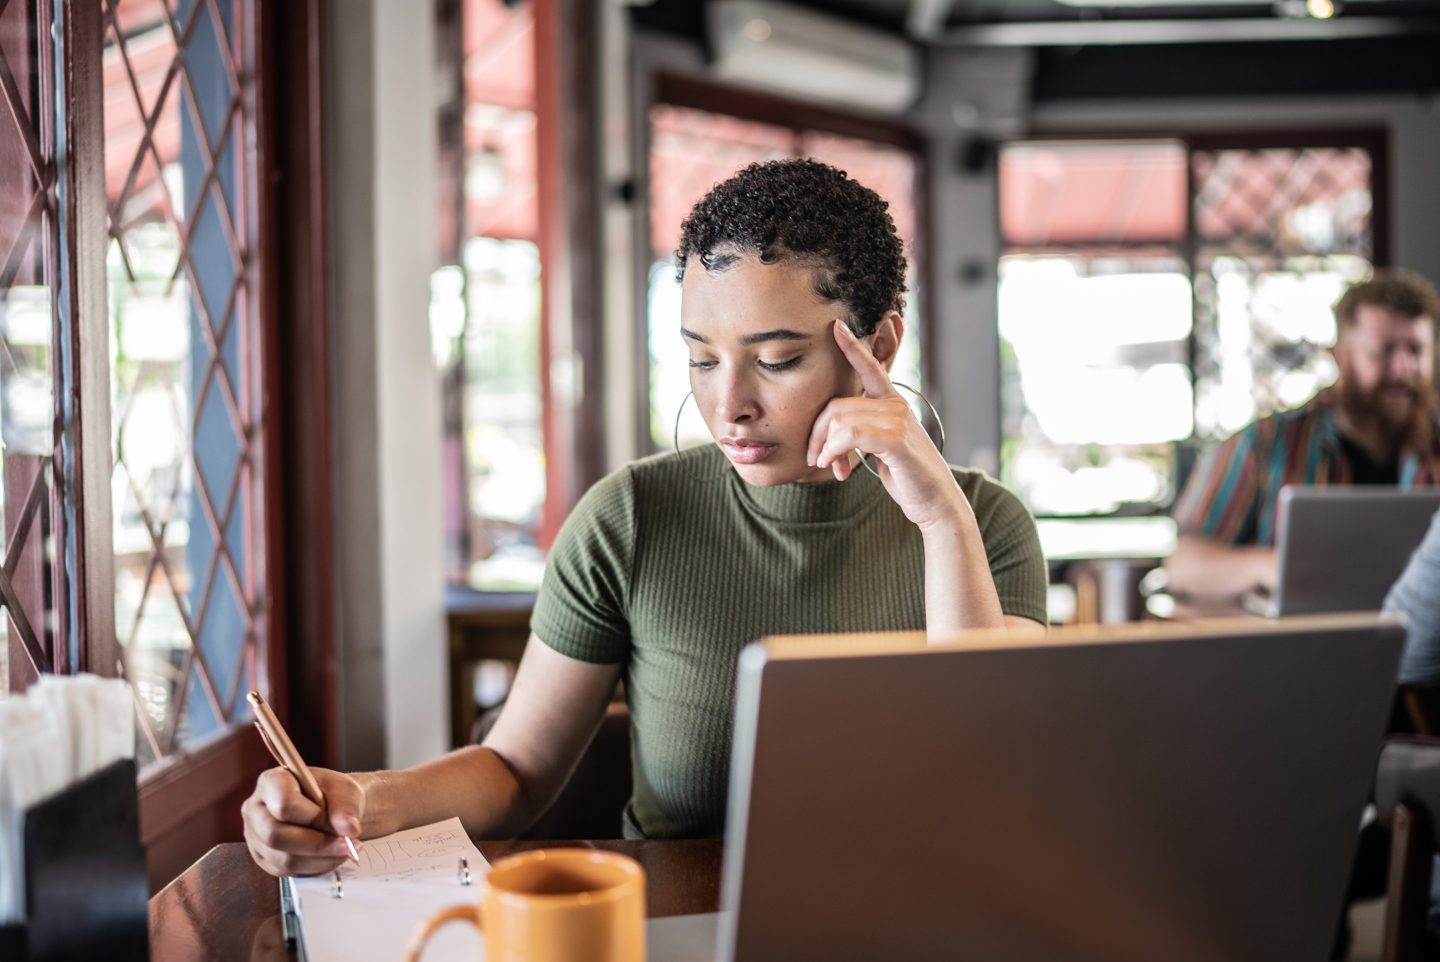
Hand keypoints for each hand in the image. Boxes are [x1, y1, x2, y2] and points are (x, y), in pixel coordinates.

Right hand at [242, 767, 364, 876]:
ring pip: (283, 858)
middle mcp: (256, 809)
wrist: (333, 808)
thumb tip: (349, 830)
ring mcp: (255, 836)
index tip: (337, 822)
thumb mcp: (345, 790)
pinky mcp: (264, 858)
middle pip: (275, 835)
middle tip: (346, 844)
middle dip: (316, 844)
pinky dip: (315, 867)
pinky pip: (286, 871)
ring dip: (319, 859)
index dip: (313, 817)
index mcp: (271, 782)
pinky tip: (331, 856)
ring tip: (344, 849)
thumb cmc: (334, 794)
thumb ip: (346, 807)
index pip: (283, 804)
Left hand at [807, 320, 963, 529]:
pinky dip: (835, 451)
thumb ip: (859, 436)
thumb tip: (828, 443)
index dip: (852, 347)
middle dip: (817, 432)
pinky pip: (850, 435)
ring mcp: (898, 420)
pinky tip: (836, 468)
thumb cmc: (907, 477)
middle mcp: (896, 406)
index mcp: (893, 403)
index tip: (835, 326)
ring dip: (824, 446)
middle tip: (815, 457)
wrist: (936, 503)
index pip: (871, 368)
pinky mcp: (896, 440)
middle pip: (837, 405)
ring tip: (827, 466)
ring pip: (840, 420)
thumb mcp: (881, 450)